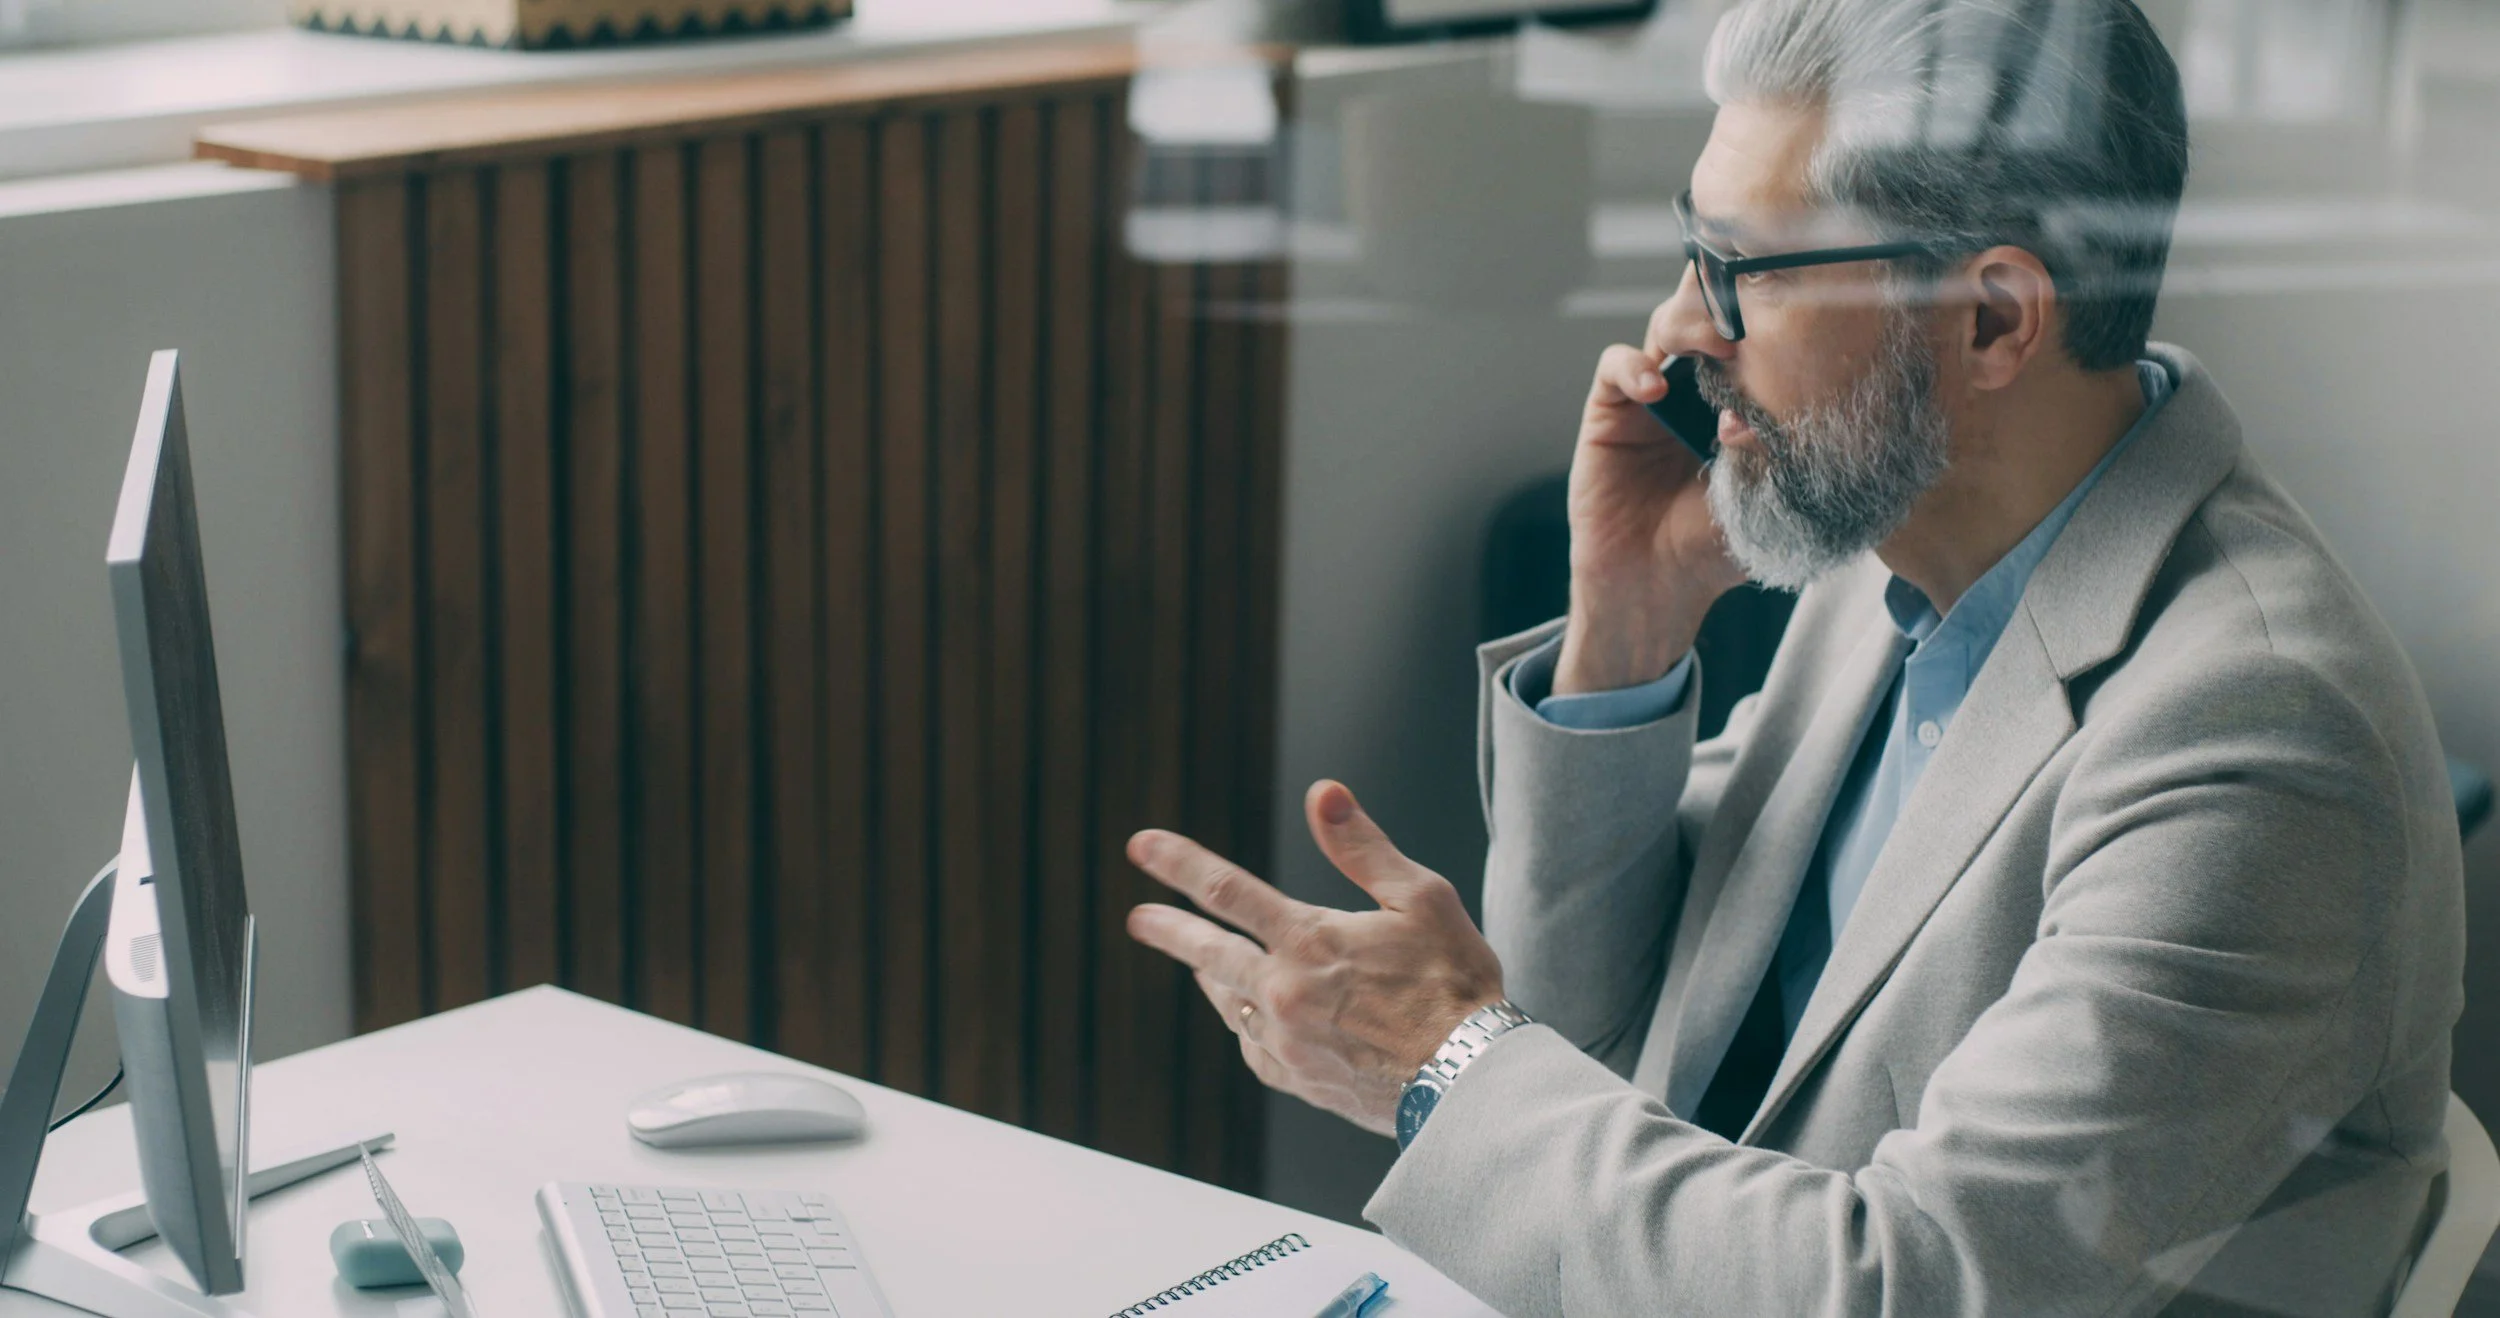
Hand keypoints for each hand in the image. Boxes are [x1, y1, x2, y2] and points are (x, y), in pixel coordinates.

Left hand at [1124, 780, 1505, 1136]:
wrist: (1471, 1082)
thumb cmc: (1456, 985)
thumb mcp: (1421, 898)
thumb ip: (1362, 847)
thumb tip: (1323, 793)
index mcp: (1309, 942)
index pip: (1228, 891)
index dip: (1179, 864)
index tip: (1141, 847)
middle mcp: (1286, 993)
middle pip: (1210, 954)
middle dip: (1171, 931)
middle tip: (1139, 920)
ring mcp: (1288, 1043)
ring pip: (1231, 1005)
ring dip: (1211, 979)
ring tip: (1199, 968)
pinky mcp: (1302, 1081)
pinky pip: (1256, 1051)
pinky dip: (1248, 1029)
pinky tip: (1251, 1022)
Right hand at [1557, 306, 1747, 693]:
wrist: (1657, 588)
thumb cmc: (1715, 547)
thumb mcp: (1762, 493)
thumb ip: (1769, 442)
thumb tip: (1769, 397)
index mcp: (1743, 403)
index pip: (1759, 337)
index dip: (1771, 312)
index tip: (1797, 307)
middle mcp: (1698, 389)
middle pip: (1712, 315)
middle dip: (1731, 300)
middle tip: (1754, 311)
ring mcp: (1653, 396)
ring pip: (1667, 326)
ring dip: (1691, 324)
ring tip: (1719, 347)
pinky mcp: (1610, 413)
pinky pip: (1617, 366)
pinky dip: (1635, 366)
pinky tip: (1657, 387)